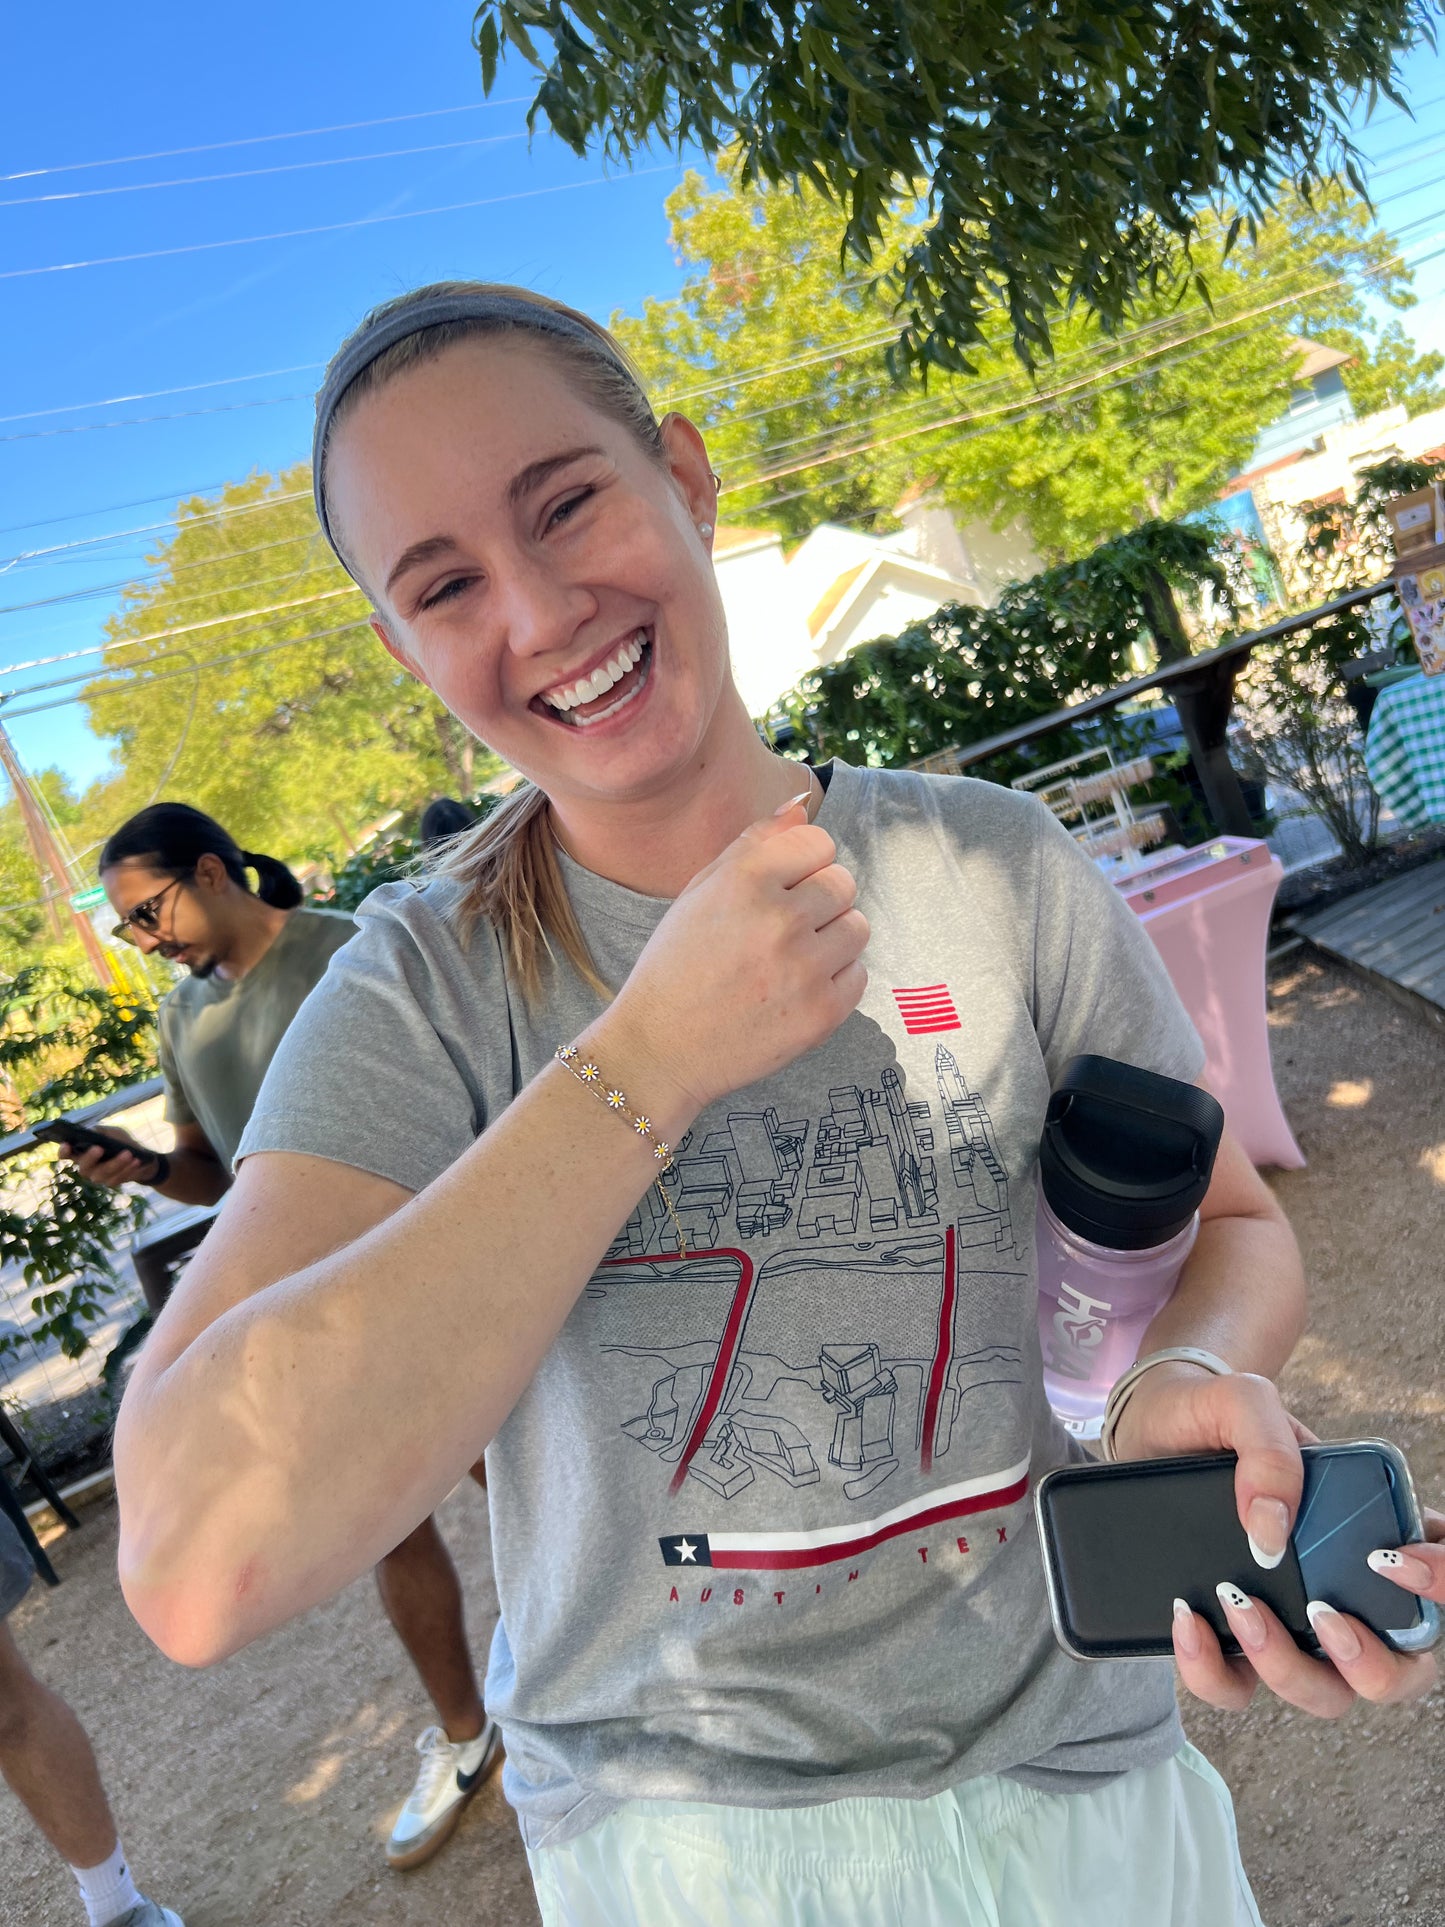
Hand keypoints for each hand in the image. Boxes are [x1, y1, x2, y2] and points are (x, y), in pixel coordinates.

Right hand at [61, 1128, 163, 1190]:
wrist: (140, 1156)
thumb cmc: (120, 1142)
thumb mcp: (112, 1132)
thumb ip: (101, 1132)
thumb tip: (91, 1131)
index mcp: (82, 1152)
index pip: (67, 1154)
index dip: (64, 1151)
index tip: (66, 1145)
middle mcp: (86, 1167)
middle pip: (83, 1167)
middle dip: (90, 1157)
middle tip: (99, 1148)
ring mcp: (98, 1177)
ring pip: (103, 1173)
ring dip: (116, 1163)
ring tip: (128, 1153)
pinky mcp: (111, 1182)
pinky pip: (117, 1178)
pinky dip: (128, 1168)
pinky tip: (136, 1161)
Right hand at [604, 796, 867, 1119]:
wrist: (660, 1048)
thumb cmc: (678, 963)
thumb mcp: (701, 891)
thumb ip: (755, 842)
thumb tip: (802, 803)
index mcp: (744, 879)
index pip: (818, 842)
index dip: (800, 865)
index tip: (778, 890)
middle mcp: (778, 918)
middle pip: (843, 882)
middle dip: (818, 902)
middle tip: (780, 931)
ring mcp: (804, 968)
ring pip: (857, 927)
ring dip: (831, 939)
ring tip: (789, 961)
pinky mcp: (822, 1013)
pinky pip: (858, 974)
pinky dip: (833, 981)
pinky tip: (794, 991)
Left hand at [1114, 1364, 1438, 1714]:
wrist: (1143, 1426)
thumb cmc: (1211, 1414)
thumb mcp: (1244, 1403)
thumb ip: (1269, 1448)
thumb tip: (1272, 1533)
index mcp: (1367, 1531)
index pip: (1442, 1578)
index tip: (1396, 1562)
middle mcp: (1340, 1589)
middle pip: (1398, 1671)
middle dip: (1375, 1665)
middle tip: (1323, 1615)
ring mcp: (1288, 1623)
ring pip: (1323, 1693)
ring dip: (1289, 1667)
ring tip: (1237, 1602)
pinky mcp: (1228, 1640)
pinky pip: (1235, 1688)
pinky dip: (1212, 1669)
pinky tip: (1187, 1619)